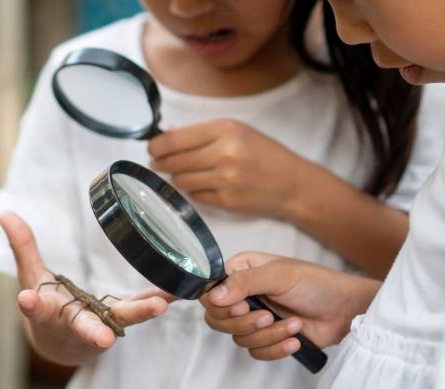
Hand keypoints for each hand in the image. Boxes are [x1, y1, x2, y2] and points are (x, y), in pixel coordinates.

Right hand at [0, 211, 174, 364]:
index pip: (37, 308)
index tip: (27, 300)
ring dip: (141, 313)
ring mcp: (101, 321)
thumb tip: (5, 214)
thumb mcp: (31, 276)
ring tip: (159, 307)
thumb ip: (22, 246)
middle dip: (93, 330)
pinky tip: (178, 292)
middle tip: (104, 338)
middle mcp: (75, 321)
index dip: (32, 305)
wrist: (65, 342)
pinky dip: (160, 300)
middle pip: (83, 325)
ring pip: (121, 319)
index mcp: (49, 310)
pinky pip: (142, 307)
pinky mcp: (122, 317)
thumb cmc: (49, 304)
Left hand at [148, 119, 312, 216]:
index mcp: (226, 130)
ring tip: (185, 173)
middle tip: (158, 163)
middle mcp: (224, 153)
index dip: (157, 145)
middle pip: (174, 161)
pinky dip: (194, 191)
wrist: (292, 184)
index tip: (152, 148)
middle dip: (161, 163)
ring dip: (178, 177)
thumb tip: (167, 135)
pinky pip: (195, 196)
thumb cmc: (265, 154)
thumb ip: (203, 132)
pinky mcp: (226, 201)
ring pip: (181, 180)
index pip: (175, 139)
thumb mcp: (239, 131)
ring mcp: (225, 180)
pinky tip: (204, 185)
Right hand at [200, 252, 380, 360]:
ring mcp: (255, 317)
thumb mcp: (280, 275)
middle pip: (218, 318)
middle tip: (266, 316)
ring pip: (238, 338)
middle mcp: (244, 293)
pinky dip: (275, 348)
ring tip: (293, 323)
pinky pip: (256, 352)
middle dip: (244, 323)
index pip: (210, 290)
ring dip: (268, 335)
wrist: (345, 310)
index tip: (239, 307)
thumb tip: (214, 296)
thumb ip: (245, 282)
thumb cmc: (317, 283)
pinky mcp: (267, 338)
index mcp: (243, 270)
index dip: (220, 304)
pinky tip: (294, 338)